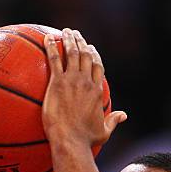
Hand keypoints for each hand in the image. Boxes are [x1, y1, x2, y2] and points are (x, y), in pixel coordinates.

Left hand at [42, 28, 126, 146]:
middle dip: (81, 41)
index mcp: (97, 91)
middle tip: (75, 34)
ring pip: (72, 53)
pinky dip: (50, 47)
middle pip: (86, 55)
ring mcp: (72, 81)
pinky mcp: (57, 83)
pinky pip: (54, 60)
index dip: (94, 55)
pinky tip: (46, 38)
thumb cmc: (85, 140)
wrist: (71, 140)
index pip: (98, 67)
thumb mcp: (103, 132)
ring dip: (69, 39)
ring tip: (64, 31)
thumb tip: (124, 115)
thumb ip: (113, 121)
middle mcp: (87, 82)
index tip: (90, 48)